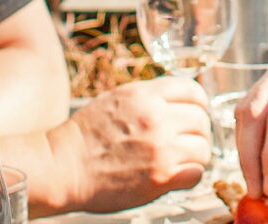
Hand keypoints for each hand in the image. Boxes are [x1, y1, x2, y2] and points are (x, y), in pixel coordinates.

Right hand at [46, 78, 212, 212]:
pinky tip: (177, 176)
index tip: (196, 113)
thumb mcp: (117, 99)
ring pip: (204, 147)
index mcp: (145, 95)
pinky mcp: (161, 176)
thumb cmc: (86, 136)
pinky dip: (190, 175)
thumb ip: (149, 98)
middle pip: (202, 119)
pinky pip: (197, 173)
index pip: (193, 90)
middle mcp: (157, 117)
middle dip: (197, 131)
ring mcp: (161, 147)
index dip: (198, 103)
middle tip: (188, 141)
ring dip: (195, 154)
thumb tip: (177, 101)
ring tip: (182, 160)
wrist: (63, 167)